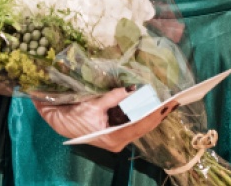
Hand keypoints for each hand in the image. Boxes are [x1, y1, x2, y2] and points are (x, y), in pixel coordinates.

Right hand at [33, 87, 176, 152]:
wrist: (57, 121)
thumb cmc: (72, 115)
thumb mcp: (92, 104)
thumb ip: (112, 97)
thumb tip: (132, 89)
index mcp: (113, 137)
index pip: (140, 125)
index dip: (155, 114)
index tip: (168, 104)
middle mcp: (118, 140)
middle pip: (143, 127)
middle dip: (158, 114)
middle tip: (173, 101)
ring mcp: (117, 137)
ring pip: (140, 126)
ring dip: (152, 114)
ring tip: (166, 102)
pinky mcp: (115, 132)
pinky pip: (133, 123)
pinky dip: (142, 114)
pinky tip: (151, 106)